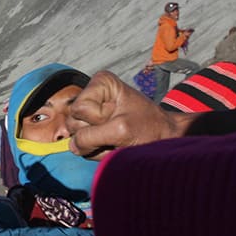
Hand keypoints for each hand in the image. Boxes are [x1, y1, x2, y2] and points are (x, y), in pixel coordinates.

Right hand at [67, 71, 194, 155]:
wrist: (164, 138)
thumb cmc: (149, 127)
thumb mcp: (121, 130)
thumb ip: (90, 137)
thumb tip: (71, 146)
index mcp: (100, 83)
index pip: (80, 108)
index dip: (98, 119)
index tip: (119, 117)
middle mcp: (92, 96)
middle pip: (73, 122)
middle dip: (96, 134)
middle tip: (118, 131)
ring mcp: (90, 115)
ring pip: (76, 138)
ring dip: (98, 145)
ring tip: (118, 139)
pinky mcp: (92, 132)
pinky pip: (83, 147)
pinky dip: (99, 151)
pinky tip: (114, 144)